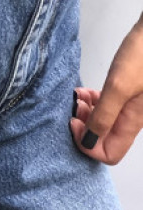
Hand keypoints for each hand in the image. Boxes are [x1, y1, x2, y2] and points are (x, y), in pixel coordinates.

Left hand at [70, 17, 142, 164]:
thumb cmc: (142, 55)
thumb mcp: (118, 85)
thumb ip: (104, 116)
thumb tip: (88, 142)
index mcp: (132, 122)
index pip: (109, 154)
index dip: (87, 144)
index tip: (75, 122)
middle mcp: (131, 118)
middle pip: (104, 140)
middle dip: (84, 127)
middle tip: (74, 108)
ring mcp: (129, 105)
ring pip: (103, 122)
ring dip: (86, 114)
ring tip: (78, 98)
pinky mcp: (126, 92)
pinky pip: (106, 108)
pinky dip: (93, 103)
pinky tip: (85, 92)